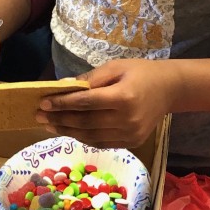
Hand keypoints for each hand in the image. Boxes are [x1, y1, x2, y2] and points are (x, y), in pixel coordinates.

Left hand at [35, 60, 172, 147]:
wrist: (170, 89)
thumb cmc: (141, 72)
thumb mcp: (116, 67)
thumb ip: (90, 79)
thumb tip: (63, 87)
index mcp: (123, 97)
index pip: (86, 103)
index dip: (62, 104)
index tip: (44, 103)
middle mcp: (127, 119)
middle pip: (85, 122)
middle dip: (60, 119)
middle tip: (39, 116)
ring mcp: (130, 134)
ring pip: (91, 136)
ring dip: (67, 131)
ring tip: (49, 125)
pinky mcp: (132, 143)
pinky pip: (101, 143)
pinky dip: (83, 137)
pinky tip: (69, 130)